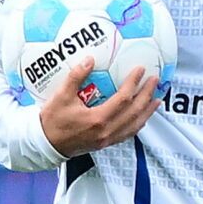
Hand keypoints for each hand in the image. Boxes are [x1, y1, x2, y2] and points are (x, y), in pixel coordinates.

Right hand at [37, 57, 159, 157]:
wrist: (46, 144)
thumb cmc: (52, 121)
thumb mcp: (61, 96)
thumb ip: (76, 77)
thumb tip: (89, 59)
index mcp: (97, 119)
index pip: (123, 99)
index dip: (134, 83)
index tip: (140, 70)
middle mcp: (106, 131)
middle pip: (135, 112)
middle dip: (147, 95)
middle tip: (155, 80)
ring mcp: (108, 139)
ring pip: (135, 125)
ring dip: (147, 111)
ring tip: (156, 99)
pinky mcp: (106, 143)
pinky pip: (128, 134)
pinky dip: (138, 124)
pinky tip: (143, 117)